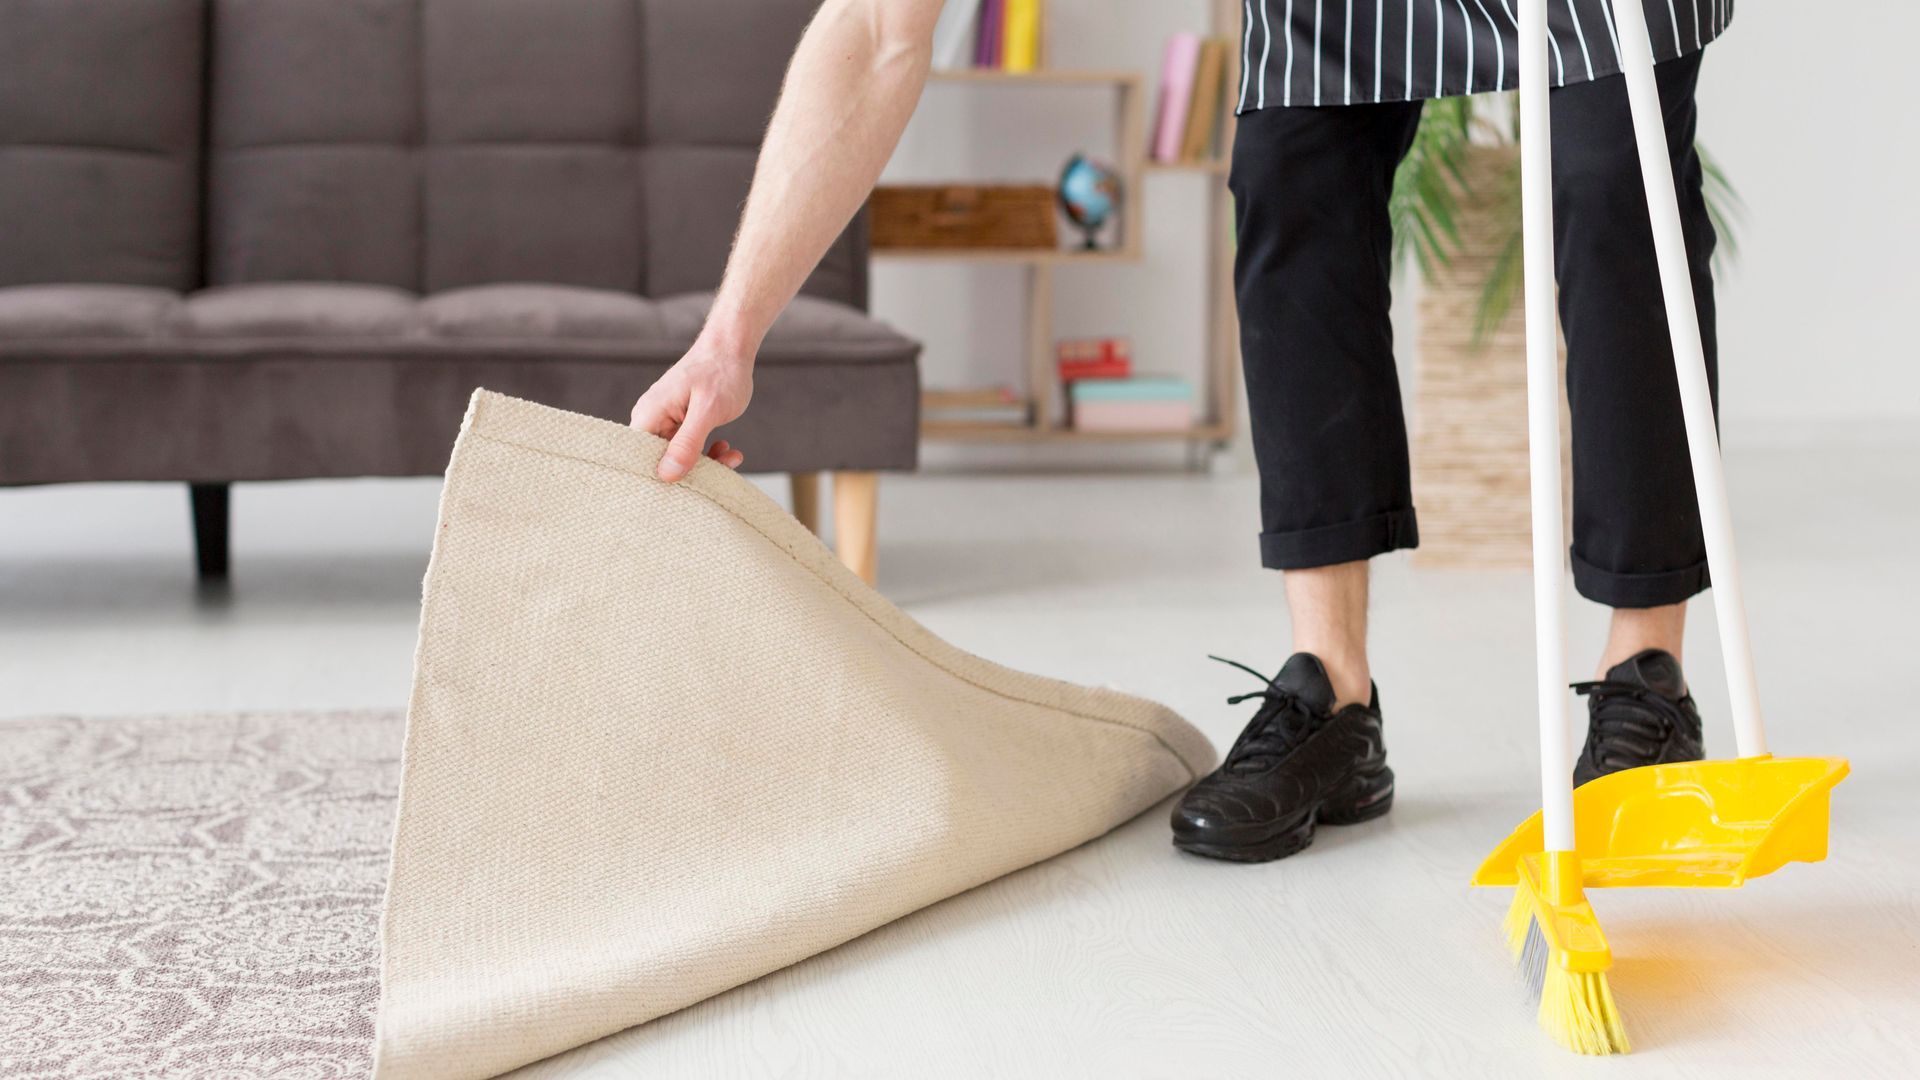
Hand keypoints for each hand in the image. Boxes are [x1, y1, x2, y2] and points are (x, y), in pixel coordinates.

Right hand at [629, 338, 752, 480]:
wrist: (731, 349)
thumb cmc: (720, 372)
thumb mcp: (708, 410)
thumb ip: (688, 442)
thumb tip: (667, 475)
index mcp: (648, 415)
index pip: (638, 459)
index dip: (659, 478)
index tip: (688, 486)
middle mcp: (651, 420)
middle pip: (660, 462)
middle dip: (691, 470)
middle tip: (723, 466)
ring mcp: (665, 422)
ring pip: (678, 457)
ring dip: (706, 462)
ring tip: (731, 456)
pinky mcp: (679, 424)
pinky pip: (688, 448)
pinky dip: (709, 452)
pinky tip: (727, 448)